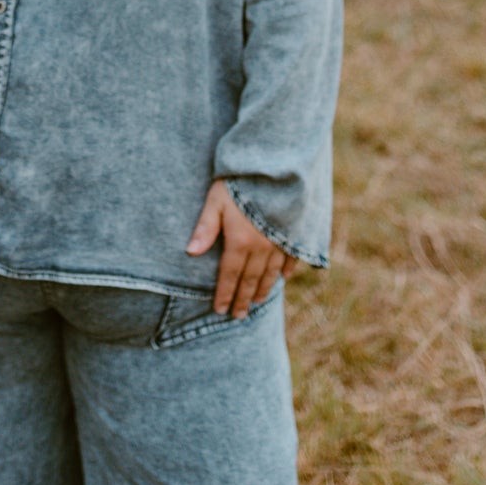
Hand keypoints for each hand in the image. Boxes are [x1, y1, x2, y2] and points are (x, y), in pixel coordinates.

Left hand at [187, 179, 298, 318]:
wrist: (278, 168)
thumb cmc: (241, 181)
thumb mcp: (217, 200)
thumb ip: (205, 227)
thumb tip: (190, 253)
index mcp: (240, 242)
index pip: (229, 275)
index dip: (224, 294)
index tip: (219, 310)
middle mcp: (261, 248)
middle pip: (250, 280)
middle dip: (243, 299)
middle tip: (238, 316)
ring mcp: (280, 242)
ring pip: (270, 273)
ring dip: (263, 290)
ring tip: (257, 303)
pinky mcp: (295, 234)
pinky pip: (290, 258)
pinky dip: (285, 271)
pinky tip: (282, 278)